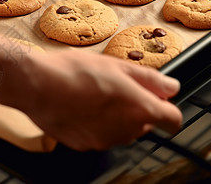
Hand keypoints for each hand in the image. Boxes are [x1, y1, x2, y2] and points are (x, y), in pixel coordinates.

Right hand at [11, 49, 181, 150]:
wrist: (38, 85)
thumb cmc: (73, 72)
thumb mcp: (116, 65)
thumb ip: (149, 79)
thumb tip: (170, 87)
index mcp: (139, 108)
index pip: (172, 120)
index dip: (168, 109)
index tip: (160, 101)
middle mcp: (126, 130)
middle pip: (144, 124)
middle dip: (136, 108)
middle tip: (115, 87)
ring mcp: (105, 141)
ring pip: (121, 130)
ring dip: (115, 116)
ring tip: (93, 95)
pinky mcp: (85, 145)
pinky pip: (99, 135)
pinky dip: (95, 124)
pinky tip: (80, 106)